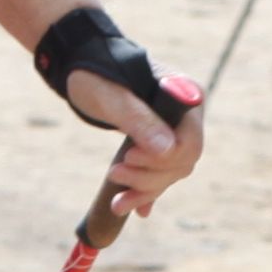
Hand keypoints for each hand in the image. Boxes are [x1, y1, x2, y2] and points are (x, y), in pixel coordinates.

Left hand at [63, 71, 206, 220]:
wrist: (80, 65)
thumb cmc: (96, 73)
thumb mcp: (113, 96)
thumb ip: (139, 120)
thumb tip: (166, 150)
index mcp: (185, 95)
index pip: (190, 143)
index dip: (162, 159)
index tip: (129, 156)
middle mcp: (187, 114)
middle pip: (181, 162)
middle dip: (148, 176)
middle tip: (114, 173)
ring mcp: (174, 129)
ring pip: (170, 173)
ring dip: (144, 189)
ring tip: (116, 201)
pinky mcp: (158, 141)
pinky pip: (158, 173)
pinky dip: (144, 192)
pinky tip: (130, 206)